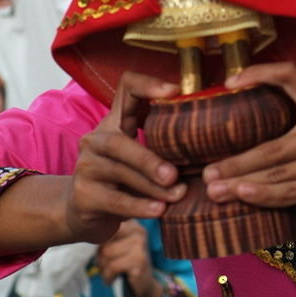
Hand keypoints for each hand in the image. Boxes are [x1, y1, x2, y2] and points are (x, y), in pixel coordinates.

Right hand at [64, 72, 184, 244]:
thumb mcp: (144, 157)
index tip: (175, 91)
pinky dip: (139, 206)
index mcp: (115, 122)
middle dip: (149, 158)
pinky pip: (114, 201)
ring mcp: (85, 168)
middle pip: (117, 141)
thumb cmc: (127, 179)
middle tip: (175, 174)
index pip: (126, 88)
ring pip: (119, 173)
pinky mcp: (83, 196)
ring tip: (177, 195)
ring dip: (152, 187)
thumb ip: (167, 145)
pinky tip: (159, 210)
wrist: (87, 212)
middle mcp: (95, 140)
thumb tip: (212, 142)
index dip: (147, 84)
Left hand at [96, 219, 163, 296]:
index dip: (100, 241)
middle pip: (104, 240)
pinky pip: (113, 266)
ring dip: (104, 268)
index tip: (106, 253)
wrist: (143, 286)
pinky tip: (113, 279)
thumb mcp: (116, 245)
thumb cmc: (125, 265)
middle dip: (101, 256)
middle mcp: (139, 231)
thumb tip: (89, 231)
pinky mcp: (139, 261)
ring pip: (106, 253)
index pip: (106, 225)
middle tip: (108, 265)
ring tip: (111, 272)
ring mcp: (141, 245)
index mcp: (132, 224)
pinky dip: (108, 277)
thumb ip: (107, 234)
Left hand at [202, 62, 295, 223]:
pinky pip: (289, 192)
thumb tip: (258, 132)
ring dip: (240, 182)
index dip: (260, 74)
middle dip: (233, 160)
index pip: (291, 75)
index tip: (231, 84)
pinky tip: (243, 194)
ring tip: (213, 189)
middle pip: (270, 144)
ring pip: (275, 172)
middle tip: (205, 171)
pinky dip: (263, 195)